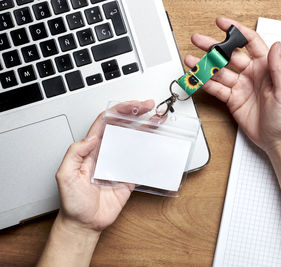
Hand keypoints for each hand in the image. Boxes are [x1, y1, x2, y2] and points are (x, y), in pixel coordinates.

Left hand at [55, 100, 154, 231]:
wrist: (84, 223)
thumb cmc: (72, 202)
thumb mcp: (65, 175)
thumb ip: (75, 154)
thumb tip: (90, 138)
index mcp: (92, 149)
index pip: (106, 122)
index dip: (120, 110)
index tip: (133, 105)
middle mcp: (106, 153)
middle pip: (123, 127)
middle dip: (137, 114)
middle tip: (150, 107)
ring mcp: (119, 164)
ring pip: (135, 141)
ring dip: (147, 129)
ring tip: (158, 121)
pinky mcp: (129, 177)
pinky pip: (142, 162)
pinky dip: (151, 153)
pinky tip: (159, 145)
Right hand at [184, 17, 280, 151]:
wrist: (276, 139)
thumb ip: (279, 68)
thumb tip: (276, 45)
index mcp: (266, 67)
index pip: (250, 43)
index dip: (236, 31)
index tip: (223, 24)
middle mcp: (252, 74)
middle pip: (229, 55)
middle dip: (213, 47)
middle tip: (198, 40)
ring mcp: (240, 86)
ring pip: (219, 72)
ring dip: (205, 66)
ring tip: (191, 61)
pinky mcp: (232, 99)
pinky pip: (217, 89)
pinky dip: (206, 84)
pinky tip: (196, 79)